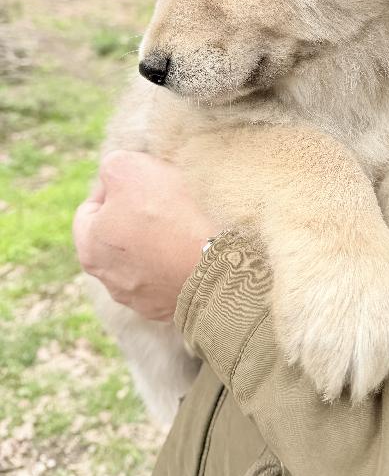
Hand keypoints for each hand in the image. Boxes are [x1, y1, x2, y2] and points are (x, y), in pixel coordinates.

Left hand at [73, 150, 220, 320]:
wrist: (212, 264)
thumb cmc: (166, 214)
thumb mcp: (127, 167)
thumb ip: (110, 167)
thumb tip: (114, 176)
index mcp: (89, 248)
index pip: (91, 208)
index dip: (115, 187)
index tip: (143, 182)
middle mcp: (109, 281)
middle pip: (117, 237)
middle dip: (137, 217)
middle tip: (165, 202)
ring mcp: (140, 300)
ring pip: (143, 261)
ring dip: (158, 244)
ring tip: (183, 227)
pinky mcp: (170, 309)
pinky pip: (170, 280)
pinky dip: (178, 264)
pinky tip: (193, 250)